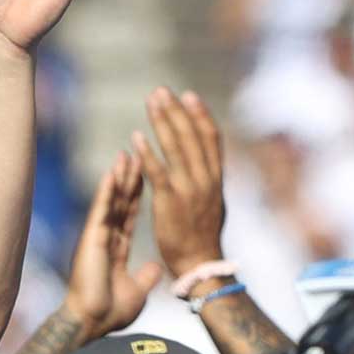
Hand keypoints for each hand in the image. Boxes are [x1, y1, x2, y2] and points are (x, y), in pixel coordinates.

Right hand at [60, 152, 162, 338]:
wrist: (94, 321)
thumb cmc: (110, 311)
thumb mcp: (137, 291)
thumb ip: (145, 277)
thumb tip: (156, 268)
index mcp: (116, 248)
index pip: (129, 215)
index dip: (136, 195)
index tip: (143, 175)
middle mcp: (106, 238)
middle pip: (121, 203)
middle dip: (129, 179)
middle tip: (134, 154)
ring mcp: (97, 237)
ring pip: (111, 202)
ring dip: (118, 178)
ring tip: (125, 155)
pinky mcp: (91, 238)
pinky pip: (101, 210)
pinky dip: (107, 191)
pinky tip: (112, 173)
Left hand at [133, 88, 226, 277]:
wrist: (200, 263)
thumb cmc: (202, 235)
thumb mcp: (213, 202)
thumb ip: (208, 179)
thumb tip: (208, 162)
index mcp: (216, 178)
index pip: (211, 139)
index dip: (200, 115)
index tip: (189, 95)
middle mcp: (206, 179)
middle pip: (192, 136)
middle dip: (177, 111)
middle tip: (162, 91)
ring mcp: (190, 189)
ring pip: (177, 148)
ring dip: (164, 122)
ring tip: (152, 102)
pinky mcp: (170, 202)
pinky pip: (158, 173)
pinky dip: (148, 154)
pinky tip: (136, 138)